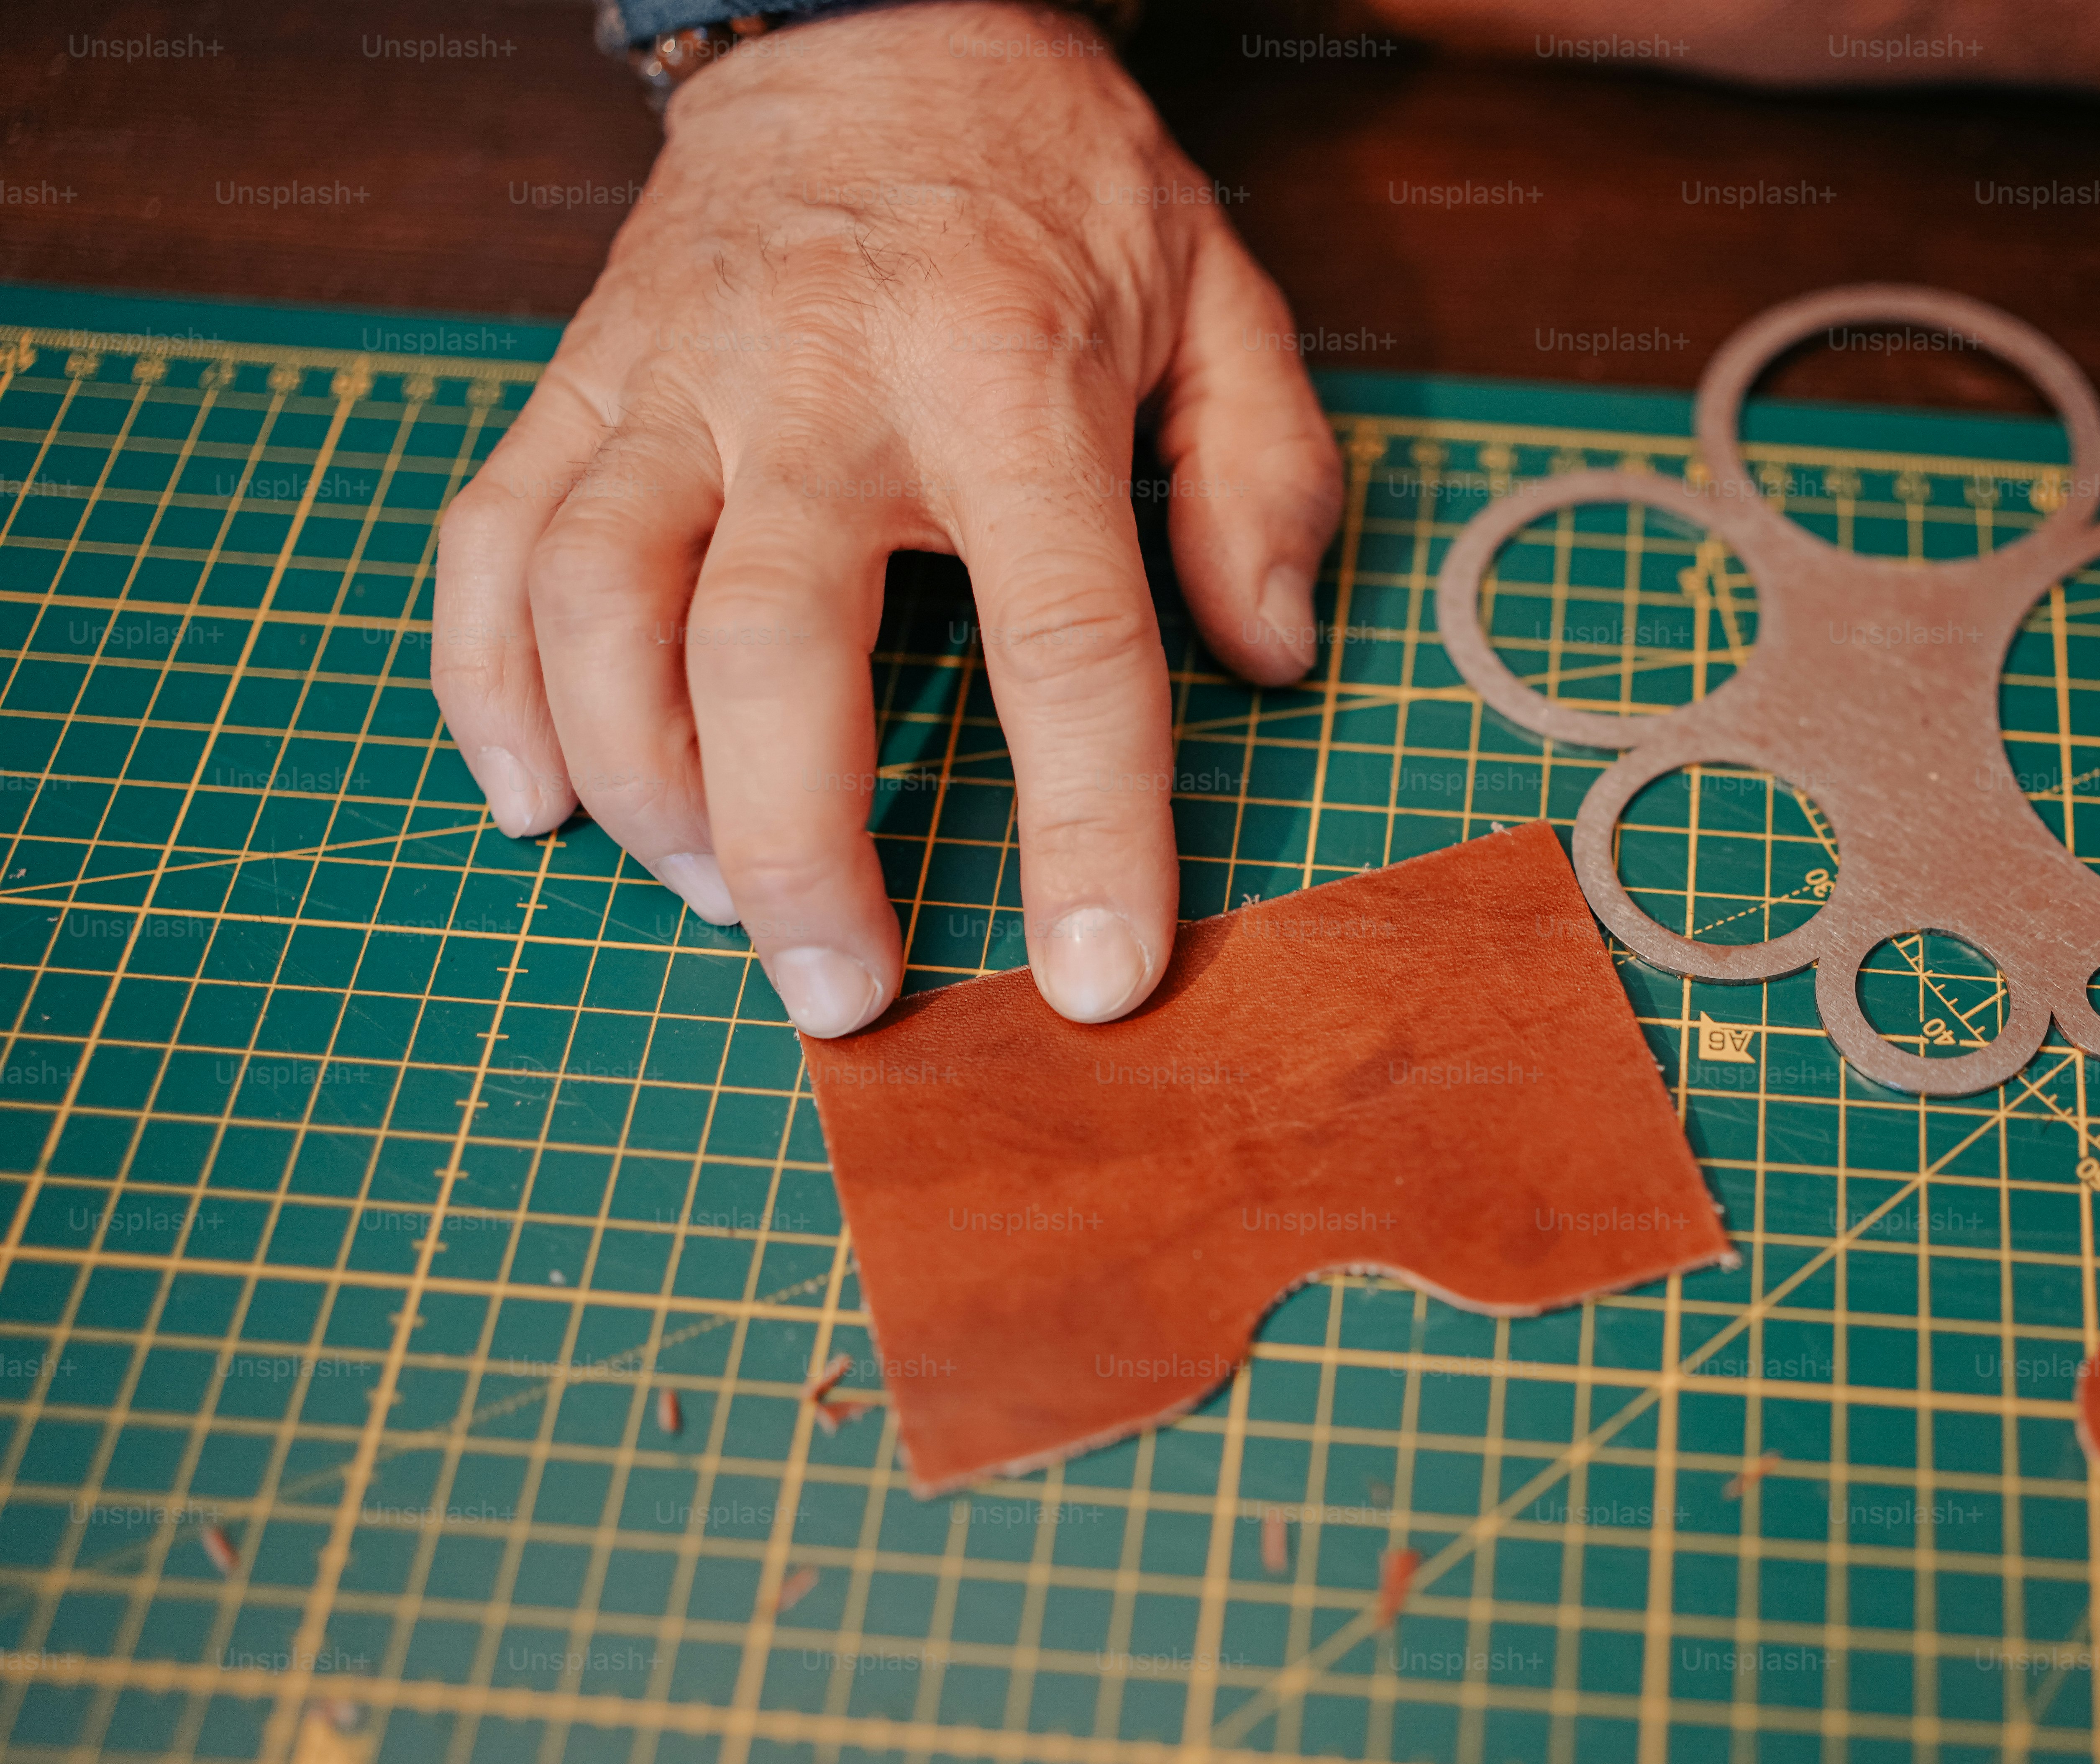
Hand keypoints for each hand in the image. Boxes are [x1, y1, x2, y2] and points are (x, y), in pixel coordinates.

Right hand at [433, 1, 1339, 1033]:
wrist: (875, 11)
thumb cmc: (1055, 184)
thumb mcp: (1222, 295)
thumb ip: (1265, 477)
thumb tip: (1272, 656)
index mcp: (1008, 377)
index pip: (1064, 640)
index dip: (1088, 828)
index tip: (1098, 977)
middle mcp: (821, 383)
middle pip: (769, 649)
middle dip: (798, 847)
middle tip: (842, 991)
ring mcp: (675, 378)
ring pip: (592, 604)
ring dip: (639, 785)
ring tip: (714, 896)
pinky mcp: (579, 377)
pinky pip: (490, 544)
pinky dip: (490, 689)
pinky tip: (544, 803)